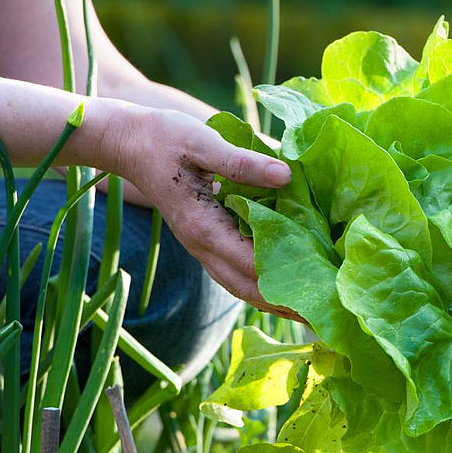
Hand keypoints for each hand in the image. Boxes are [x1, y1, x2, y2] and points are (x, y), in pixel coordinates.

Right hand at [110, 107, 302, 320]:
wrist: (126, 142)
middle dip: (287, 304)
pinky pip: (235, 275)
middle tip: (325, 314)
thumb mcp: (203, 143)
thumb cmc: (163, 138)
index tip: (322, 286)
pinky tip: (285, 288)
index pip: (253, 263)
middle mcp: (202, 246)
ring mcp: (202, 248)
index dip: (288, 278)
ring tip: (311, 312)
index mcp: (204, 227)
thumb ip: (243, 162)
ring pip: (241, 288)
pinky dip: (261, 287)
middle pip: (250, 289)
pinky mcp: (205, 242)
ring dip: (275, 302)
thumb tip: (286, 176)